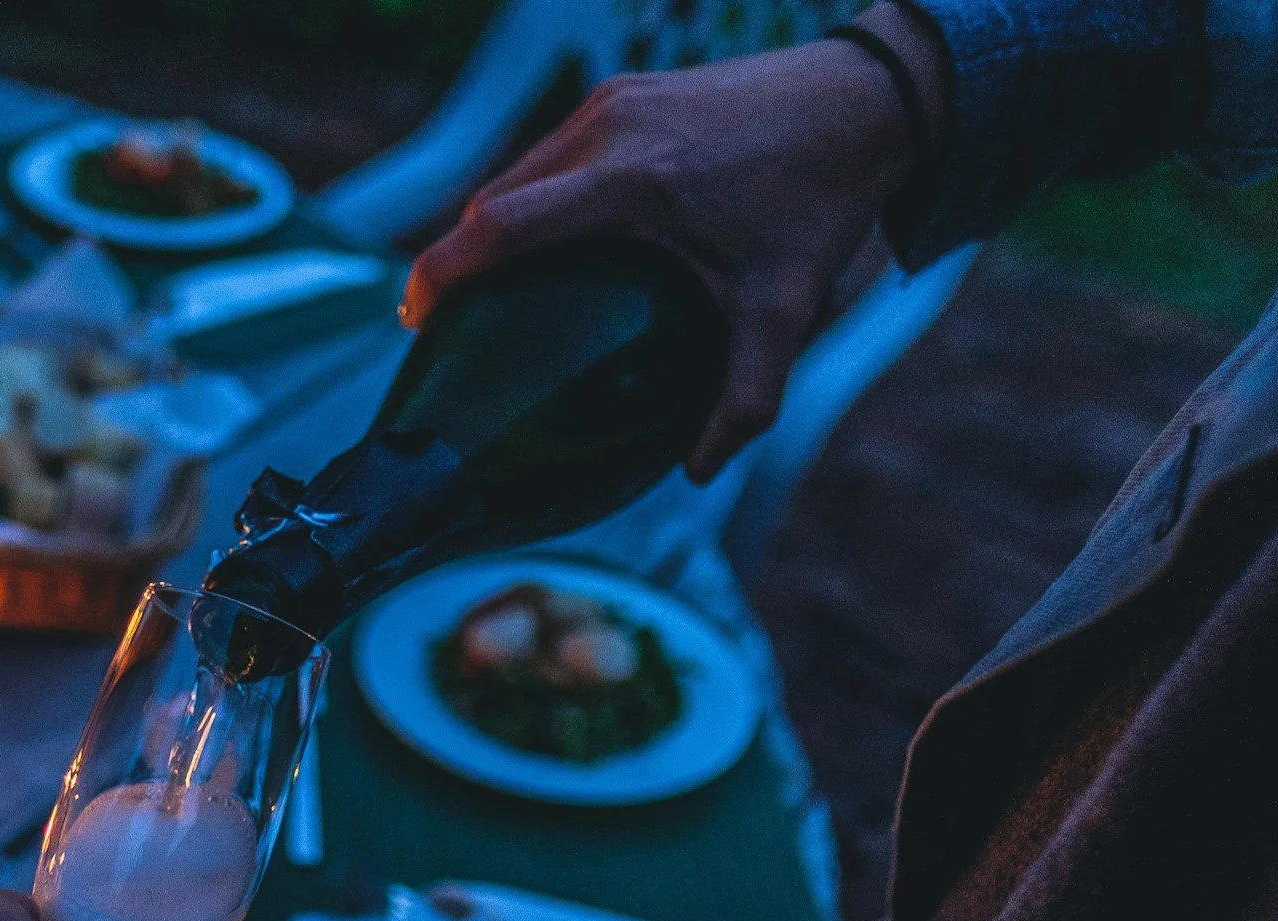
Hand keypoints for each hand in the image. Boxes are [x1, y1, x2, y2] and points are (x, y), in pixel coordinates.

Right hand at [402, 2, 946, 480]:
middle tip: (436, 317)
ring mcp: (615, 103)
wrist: (866, 99)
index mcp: (628, 183)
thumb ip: (744, 399)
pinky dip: (534, 194)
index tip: (410, 315)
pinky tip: (545, 235)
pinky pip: (555, 149)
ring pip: (522, 168)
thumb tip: (698, 472)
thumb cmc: (821, 203)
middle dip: (456, 255)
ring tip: (483, 281)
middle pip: (496, 197)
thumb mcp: (787, 310)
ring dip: (494, 222)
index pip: (500, 226)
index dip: (440, 272)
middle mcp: (607, 131)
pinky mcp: (629, 91)